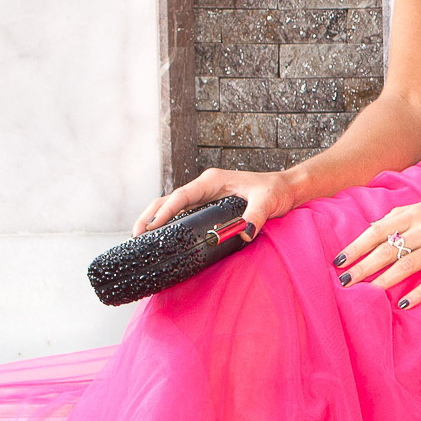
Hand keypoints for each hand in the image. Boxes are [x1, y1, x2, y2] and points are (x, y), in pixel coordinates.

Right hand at [137, 168, 301, 239]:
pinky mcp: (208, 205)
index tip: (152, 226)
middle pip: (169, 200)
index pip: (182, 196)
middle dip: (150, 216)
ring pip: (172, 206)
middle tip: (135, 235)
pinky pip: (183, 213)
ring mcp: (205, 196)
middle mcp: (204, 187)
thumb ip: (256, 216)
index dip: (165, 211)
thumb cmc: (276, 191)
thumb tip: (245, 233)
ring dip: (155, 219)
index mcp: (212, 181)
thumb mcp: (267, 202)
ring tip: (139, 238)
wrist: (286, 189)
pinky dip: (169, 223)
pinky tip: (162, 237)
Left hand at [333, 195, 420, 310]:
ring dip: (384, 280)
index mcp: (419, 212)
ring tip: (366, 292)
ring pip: (407, 264)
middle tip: (344, 281)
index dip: (357, 246)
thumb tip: (376, 225)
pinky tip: (404, 304)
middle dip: (363, 265)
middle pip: (388, 248)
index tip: (339, 260)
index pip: (379, 229)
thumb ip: (405, 214)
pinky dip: (418, 292)